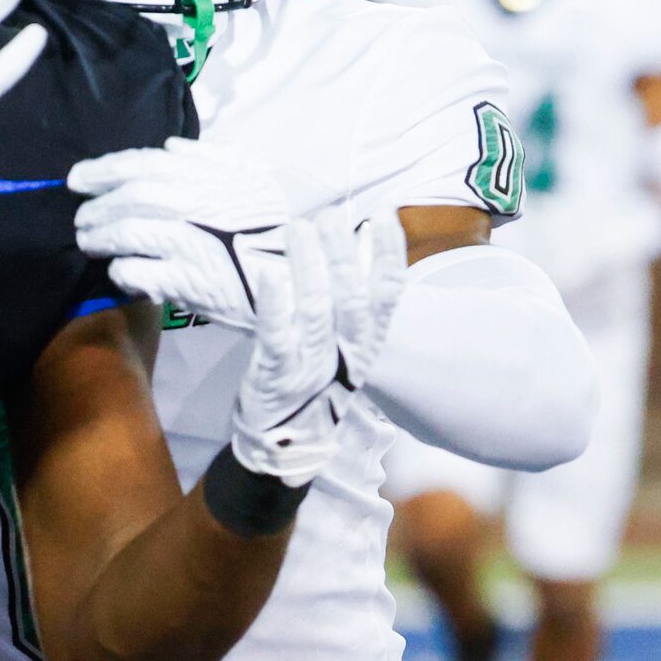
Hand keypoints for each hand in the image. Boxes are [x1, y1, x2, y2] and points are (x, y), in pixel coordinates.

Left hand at [68, 138, 289, 324]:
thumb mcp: (257, 176)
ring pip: (126, 233)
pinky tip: (120, 271)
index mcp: (207, 175)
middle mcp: (193, 203)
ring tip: (89, 243)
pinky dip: (122, 271)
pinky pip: (138, 272)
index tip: (77, 178)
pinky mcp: (188, 282)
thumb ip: (214, 156)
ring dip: (101, 237)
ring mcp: (189, 242)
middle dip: (97, 206)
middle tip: (81, 218)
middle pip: (129, 198)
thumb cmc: (280, 222)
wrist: (304, 271)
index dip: (104, 169)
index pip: (143, 164)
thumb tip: (170, 145)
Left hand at [225, 214, 404, 487]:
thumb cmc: (311, 383)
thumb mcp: (341, 347)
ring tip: (300, 229)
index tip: (385, 214)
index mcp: (367, 343)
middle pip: (353, 295)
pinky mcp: (277, 377)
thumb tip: (349, 246)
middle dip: (343, 250)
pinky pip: (278, 337)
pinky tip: (270, 275)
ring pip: (317, 309)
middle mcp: (348, 354)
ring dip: (309, 264)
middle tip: (329, 216)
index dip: (389, 251)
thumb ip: (347, 304)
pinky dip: (274, 305)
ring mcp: (313, 366)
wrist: (283, 447)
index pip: (389, 293)